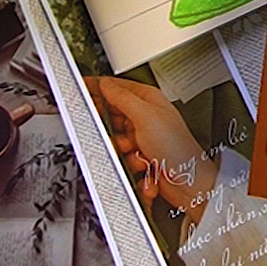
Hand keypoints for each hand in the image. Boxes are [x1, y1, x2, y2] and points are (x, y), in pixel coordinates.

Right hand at [86, 76, 217, 220]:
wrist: (187, 181)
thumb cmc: (176, 147)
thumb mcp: (145, 116)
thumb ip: (122, 99)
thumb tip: (105, 84)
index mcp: (148, 100)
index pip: (117, 89)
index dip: (97, 89)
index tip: (79, 90)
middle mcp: (145, 117)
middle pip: (112, 118)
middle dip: (112, 132)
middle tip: (120, 140)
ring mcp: (141, 137)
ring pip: (114, 141)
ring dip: (125, 153)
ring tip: (140, 155)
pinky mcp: (139, 156)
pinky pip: (121, 158)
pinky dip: (131, 165)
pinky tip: (146, 167)